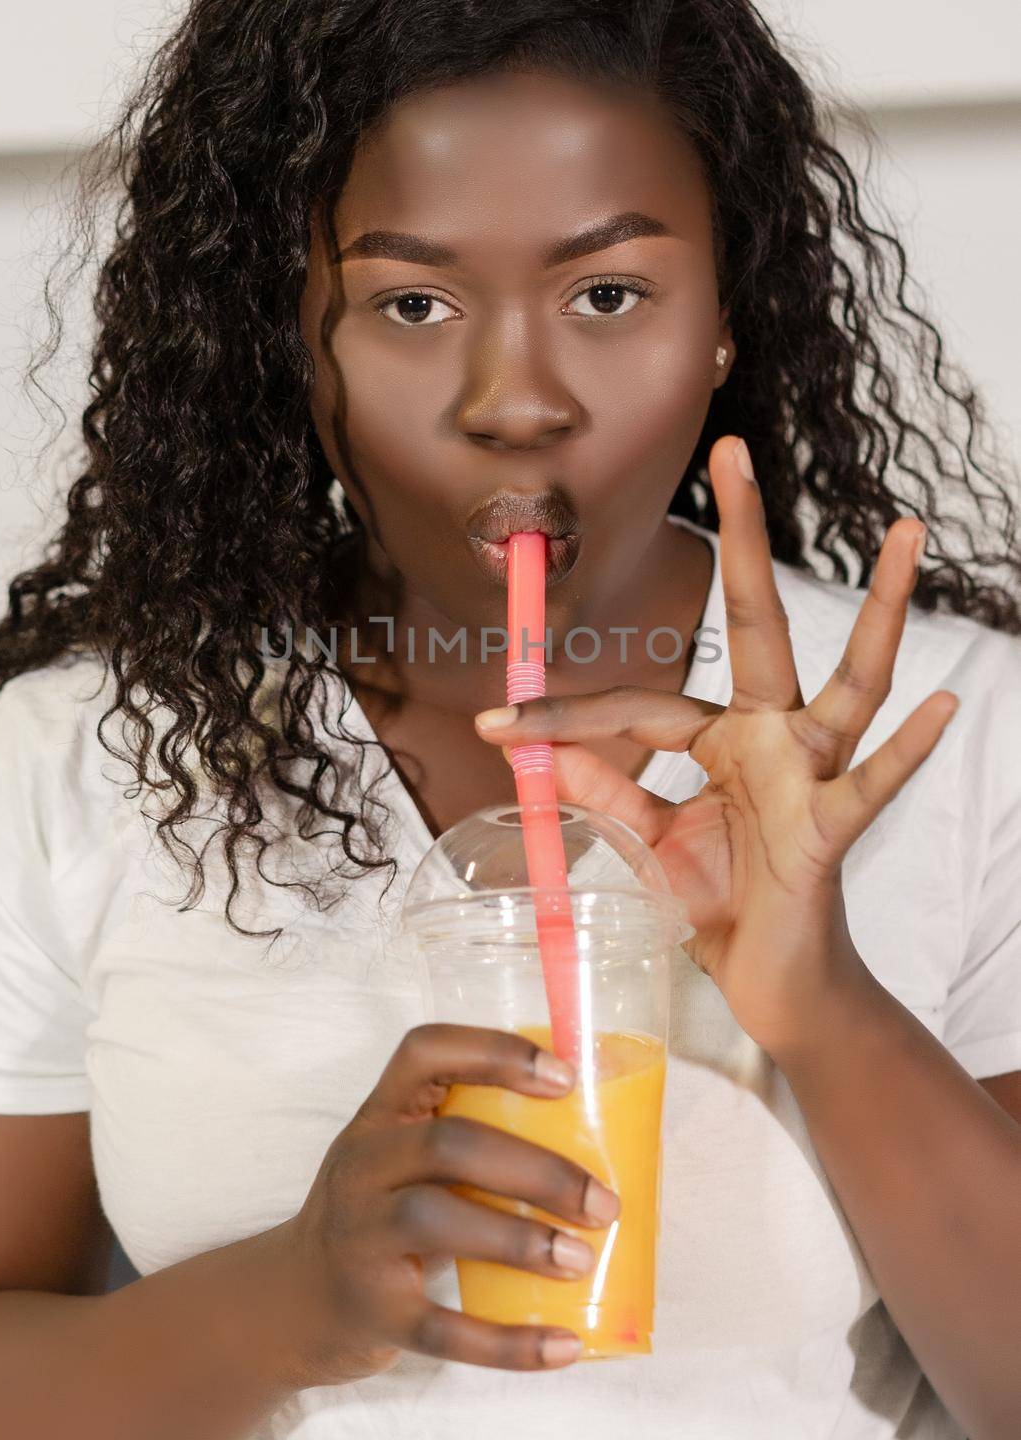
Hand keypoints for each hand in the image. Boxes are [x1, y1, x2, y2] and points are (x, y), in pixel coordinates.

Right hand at [282, 1023, 620, 1384]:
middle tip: (601, 1202)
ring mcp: (361, 1238)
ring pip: (437, 1220)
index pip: (425, 1052)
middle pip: (449, 1145)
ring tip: (581, 1258)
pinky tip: (562, 1344)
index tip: (566, 1078)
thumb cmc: (379, 1213)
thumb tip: (600, 1148)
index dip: (496, 1053)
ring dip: (521, 1240)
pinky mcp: (373, 1312)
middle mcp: (362, 1166)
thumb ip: (471, 1143)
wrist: (294, 1299)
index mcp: (380, 1115)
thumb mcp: (401, 1158)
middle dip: (536, 1170)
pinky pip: (443, 1329)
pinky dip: (509, 1343)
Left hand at [474, 435, 958, 1061]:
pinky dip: (908, 749)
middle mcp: (770, 737)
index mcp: (720, 739)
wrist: (771, 987)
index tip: (495, 726)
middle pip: (758, 624)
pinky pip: (872, 784)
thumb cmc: (721, 907)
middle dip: (744, 539)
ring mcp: (809, 773)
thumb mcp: (647, 847)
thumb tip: (542, 760)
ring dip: (877, 609)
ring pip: (848, 680)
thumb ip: (607, 799)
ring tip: (904, 534)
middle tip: (735, 452)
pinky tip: (944, 704)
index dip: (563, 718)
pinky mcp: (832, 829)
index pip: (638, 703)